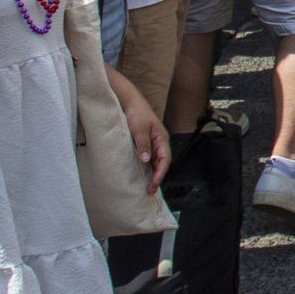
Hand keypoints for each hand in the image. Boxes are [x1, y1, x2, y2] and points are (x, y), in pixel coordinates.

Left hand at [108, 65, 171, 190]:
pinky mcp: (144, 144)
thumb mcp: (139, 129)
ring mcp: (152, 144)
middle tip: (148, 191)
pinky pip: (147, 159)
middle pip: (161, 164)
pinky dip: (145, 168)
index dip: (160, 174)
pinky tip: (139, 175)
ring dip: (151, 174)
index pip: (165, 160)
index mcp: (162, 139)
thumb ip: (143, 145)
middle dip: (156, 178)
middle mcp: (159, 143)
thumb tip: (146, 160)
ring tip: (144, 187)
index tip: (153, 185)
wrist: (129, 102)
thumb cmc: (137, 114)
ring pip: (154, 163)